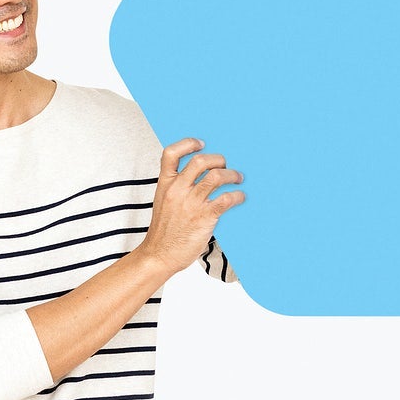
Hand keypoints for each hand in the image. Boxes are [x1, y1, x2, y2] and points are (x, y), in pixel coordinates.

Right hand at [141, 138, 244, 276]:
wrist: (159, 255)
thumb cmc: (163, 233)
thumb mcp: (163, 203)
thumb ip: (177, 189)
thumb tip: (200, 180)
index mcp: (165, 184)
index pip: (171, 153)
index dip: (187, 144)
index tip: (201, 144)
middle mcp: (177, 190)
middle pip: (200, 161)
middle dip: (217, 160)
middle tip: (225, 166)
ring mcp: (191, 203)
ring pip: (216, 176)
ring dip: (231, 175)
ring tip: (237, 178)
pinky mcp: (204, 217)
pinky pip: (226, 199)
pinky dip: (237, 195)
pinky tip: (239, 197)